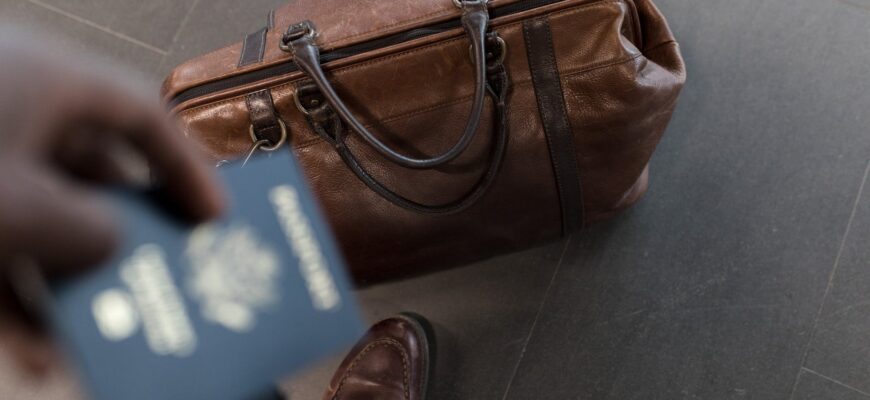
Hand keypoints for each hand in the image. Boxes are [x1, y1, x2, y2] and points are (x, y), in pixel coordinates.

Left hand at [0, 35, 224, 374]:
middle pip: (92, 173)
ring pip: (38, 219)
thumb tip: (109, 245)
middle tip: (163, 275)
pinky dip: (10, 294)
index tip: (214, 221)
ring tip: (100, 332)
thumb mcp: (25, 210)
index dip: (186, 170)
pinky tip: (29, 348)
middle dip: (126, 236)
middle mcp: (10, 108)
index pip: (141, 117)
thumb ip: (92, 231)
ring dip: (68, 280)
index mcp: (44, 81)